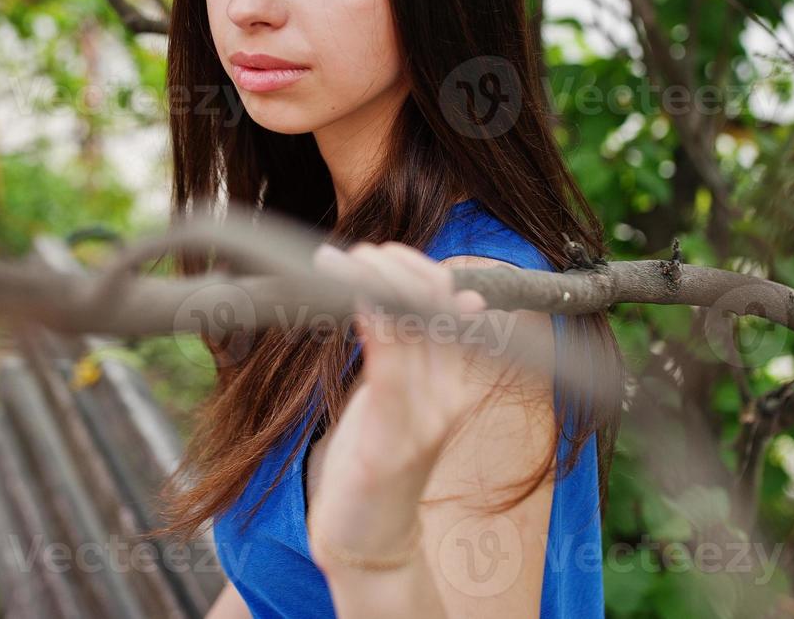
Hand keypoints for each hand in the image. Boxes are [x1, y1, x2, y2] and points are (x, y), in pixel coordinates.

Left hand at [305, 240, 489, 562]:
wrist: (369, 541)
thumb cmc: (375, 460)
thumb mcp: (393, 395)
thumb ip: (405, 348)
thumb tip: (421, 293)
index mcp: (457, 382)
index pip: (452, 304)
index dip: (420, 269)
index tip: (382, 253)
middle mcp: (451, 397)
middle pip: (436, 308)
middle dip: (396, 268)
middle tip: (356, 254)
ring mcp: (426, 421)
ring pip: (413, 328)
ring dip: (374, 284)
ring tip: (336, 263)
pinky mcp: (392, 446)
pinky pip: (391, 371)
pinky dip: (375, 325)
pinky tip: (351, 300)